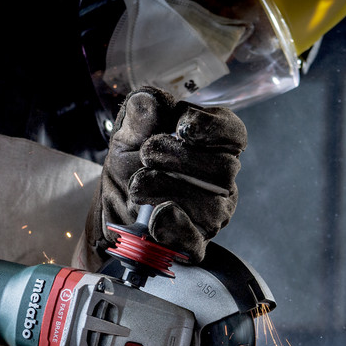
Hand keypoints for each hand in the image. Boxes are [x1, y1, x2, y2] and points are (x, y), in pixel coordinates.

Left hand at [87, 86, 246, 264]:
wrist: (111, 208)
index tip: (181, 127)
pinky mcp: (195, 245)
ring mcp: (212, 215)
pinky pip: (195, 241)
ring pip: (211, 206)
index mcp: (212, 147)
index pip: (234, 135)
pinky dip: (173, 227)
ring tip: (137, 185)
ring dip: (168, 190)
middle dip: (182, 158)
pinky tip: (155, 215)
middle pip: (225, 169)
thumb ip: (139, 115)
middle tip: (147, 154)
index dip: (213, 129)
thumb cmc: (130, 166)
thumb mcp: (128, 134)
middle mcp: (220, 182)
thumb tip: (147, 100)